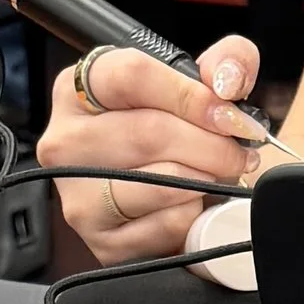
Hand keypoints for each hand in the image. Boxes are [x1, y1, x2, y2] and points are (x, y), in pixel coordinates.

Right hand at [36, 33, 266, 265]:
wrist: (181, 197)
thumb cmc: (184, 135)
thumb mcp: (205, 87)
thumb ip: (227, 62)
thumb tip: (227, 78)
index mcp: (79, 87)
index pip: (131, 76)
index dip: (190, 95)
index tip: (229, 115)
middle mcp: (64, 140)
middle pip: (146, 132)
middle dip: (210, 144)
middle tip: (239, 153)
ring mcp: (76, 195)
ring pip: (155, 182)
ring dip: (204, 179)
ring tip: (218, 175)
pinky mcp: (100, 242)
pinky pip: (163, 225)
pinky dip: (193, 215)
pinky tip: (194, 206)